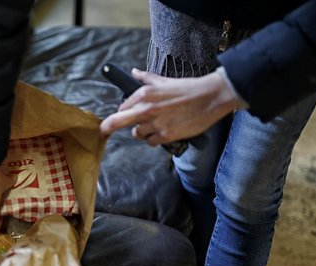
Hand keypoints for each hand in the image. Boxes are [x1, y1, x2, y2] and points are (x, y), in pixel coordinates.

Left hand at [99, 68, 241, 144]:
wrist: (212, 97)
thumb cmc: (190, 89)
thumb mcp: (165, 81)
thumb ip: (147, 78)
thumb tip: (134, 72)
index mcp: (145, 94)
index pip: (122, 107)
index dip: (119, 114)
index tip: (117, 117)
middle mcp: (147, 108)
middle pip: (118, 121)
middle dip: (108, 126)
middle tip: (103, 130)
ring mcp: (156, 123)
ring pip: (137, 134)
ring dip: (143, 132)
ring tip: (155, 125)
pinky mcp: (166, 135)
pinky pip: (151, 142)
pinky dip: (155, 139)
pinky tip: (164, 132)